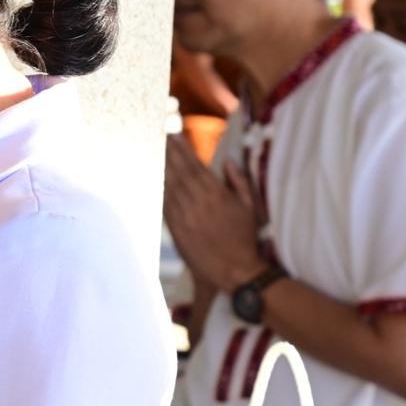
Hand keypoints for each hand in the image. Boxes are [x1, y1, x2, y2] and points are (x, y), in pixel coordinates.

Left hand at [163, 134, 263, 292]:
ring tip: (155, 151)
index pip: (195, 165)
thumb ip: (239, 181)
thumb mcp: (250, 207)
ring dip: (162, 167)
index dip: (183, 149)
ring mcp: (184, 215)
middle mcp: (197, 201)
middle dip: (169, 152)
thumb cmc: (245, 238)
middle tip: (159, 136)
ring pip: (169, 185)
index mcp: (216, 194)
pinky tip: (156, 178)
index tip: (174, 135)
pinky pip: (165, 203)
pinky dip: (160, 189)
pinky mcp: (176, 228)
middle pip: (179, 171)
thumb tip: (228, 160)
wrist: (234, 270)